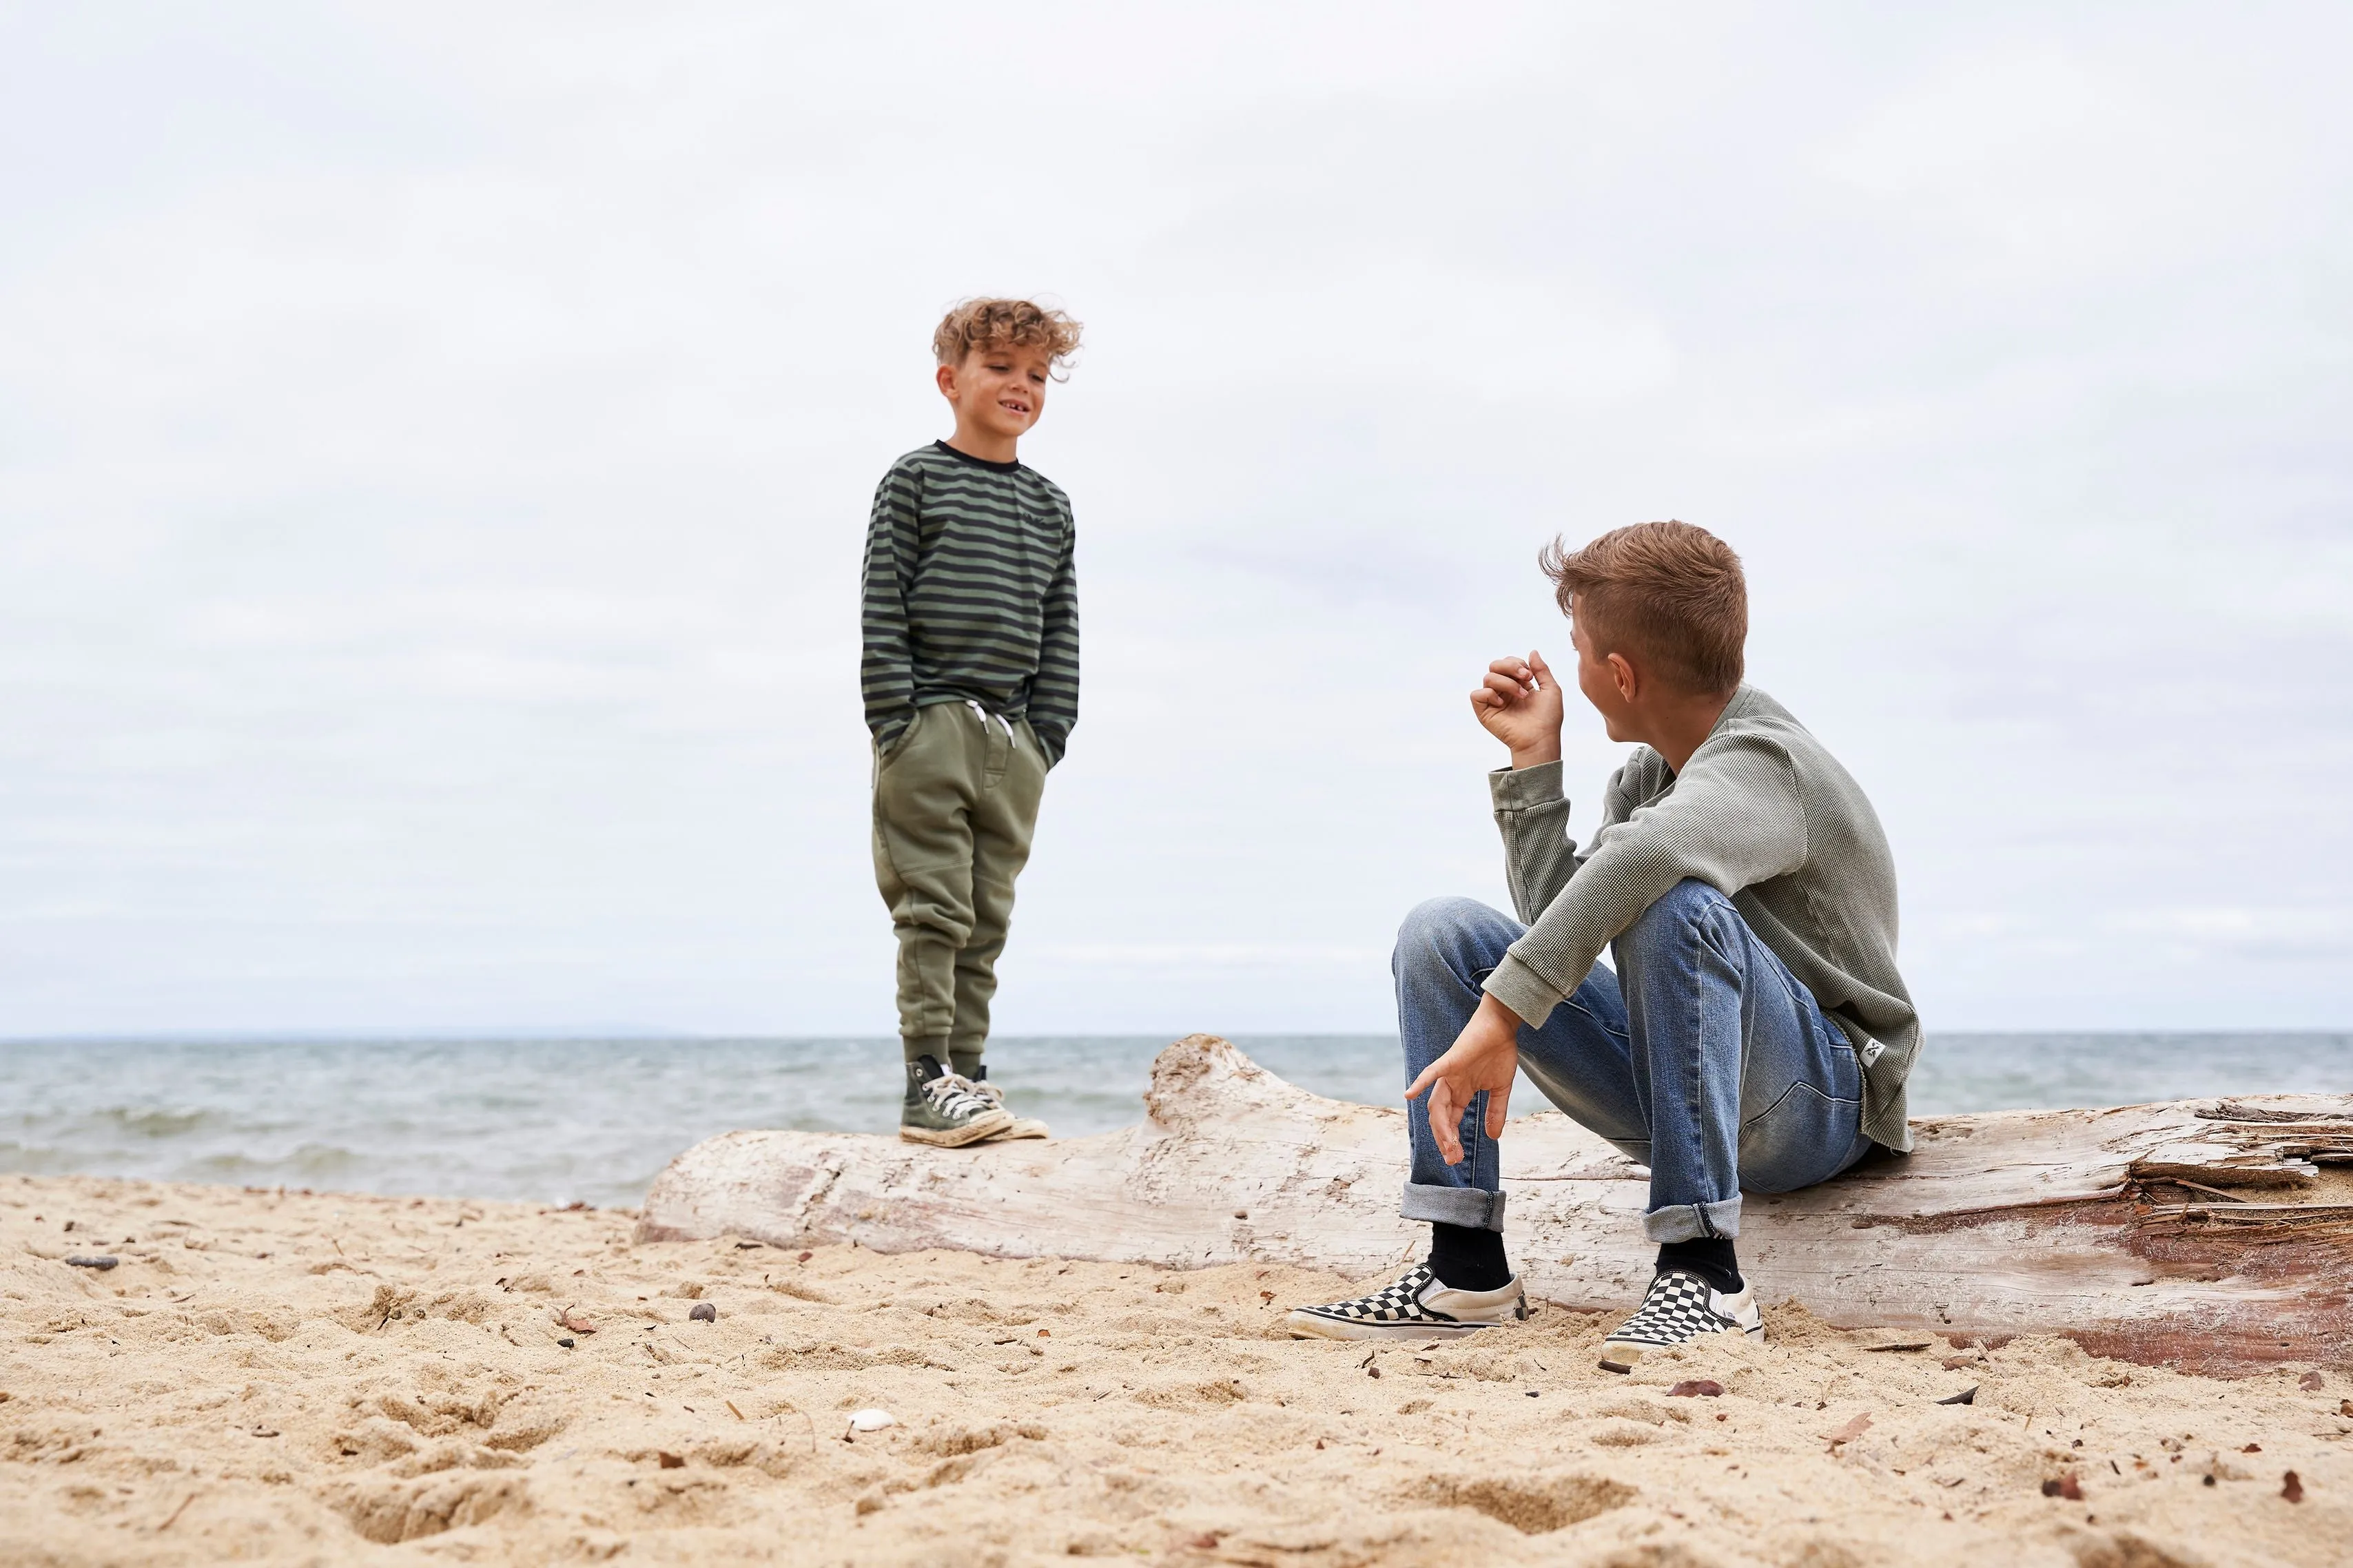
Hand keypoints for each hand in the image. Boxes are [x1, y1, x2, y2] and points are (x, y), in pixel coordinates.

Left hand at [1404, 993, 1522, 1163]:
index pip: (1451, 1121)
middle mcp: (1450, 1086)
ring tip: (1447, 1145)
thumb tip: (1494, 1137)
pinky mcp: (1450, 1060)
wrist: (1501, 1026)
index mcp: (1461, 1092)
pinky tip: (1409, 1094)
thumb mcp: (1500, 1090)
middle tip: (1452, 1159)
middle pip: (1440, 1118)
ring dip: (1441, 1126)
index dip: (1452, 1140)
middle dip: (1445, 1139)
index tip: (1456, 1159)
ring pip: (1437, 1104)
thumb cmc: (1499, 1053)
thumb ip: (1495, 1112)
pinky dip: (1420, 1082)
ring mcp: (1448, 1074)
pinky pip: (1432, 1073)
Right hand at [1469, 650, 1562, 768]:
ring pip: (1488, 677)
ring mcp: (1494, 701)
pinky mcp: (1484, 712)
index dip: (1517, 663)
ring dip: (1506, 682)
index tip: (1530, 675)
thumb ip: (1542, 669)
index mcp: (1518, 685)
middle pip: (1495, 665)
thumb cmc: (1548, 718)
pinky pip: (1477, 694)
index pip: (1508, 662)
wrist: (1540, 739)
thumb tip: (1532, 651)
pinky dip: (1489, 694)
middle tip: (1525, 677)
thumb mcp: (1551, 689)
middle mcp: (1504, 691)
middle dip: (1510, 666)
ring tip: (1521, 695)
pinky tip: (1502, 703)